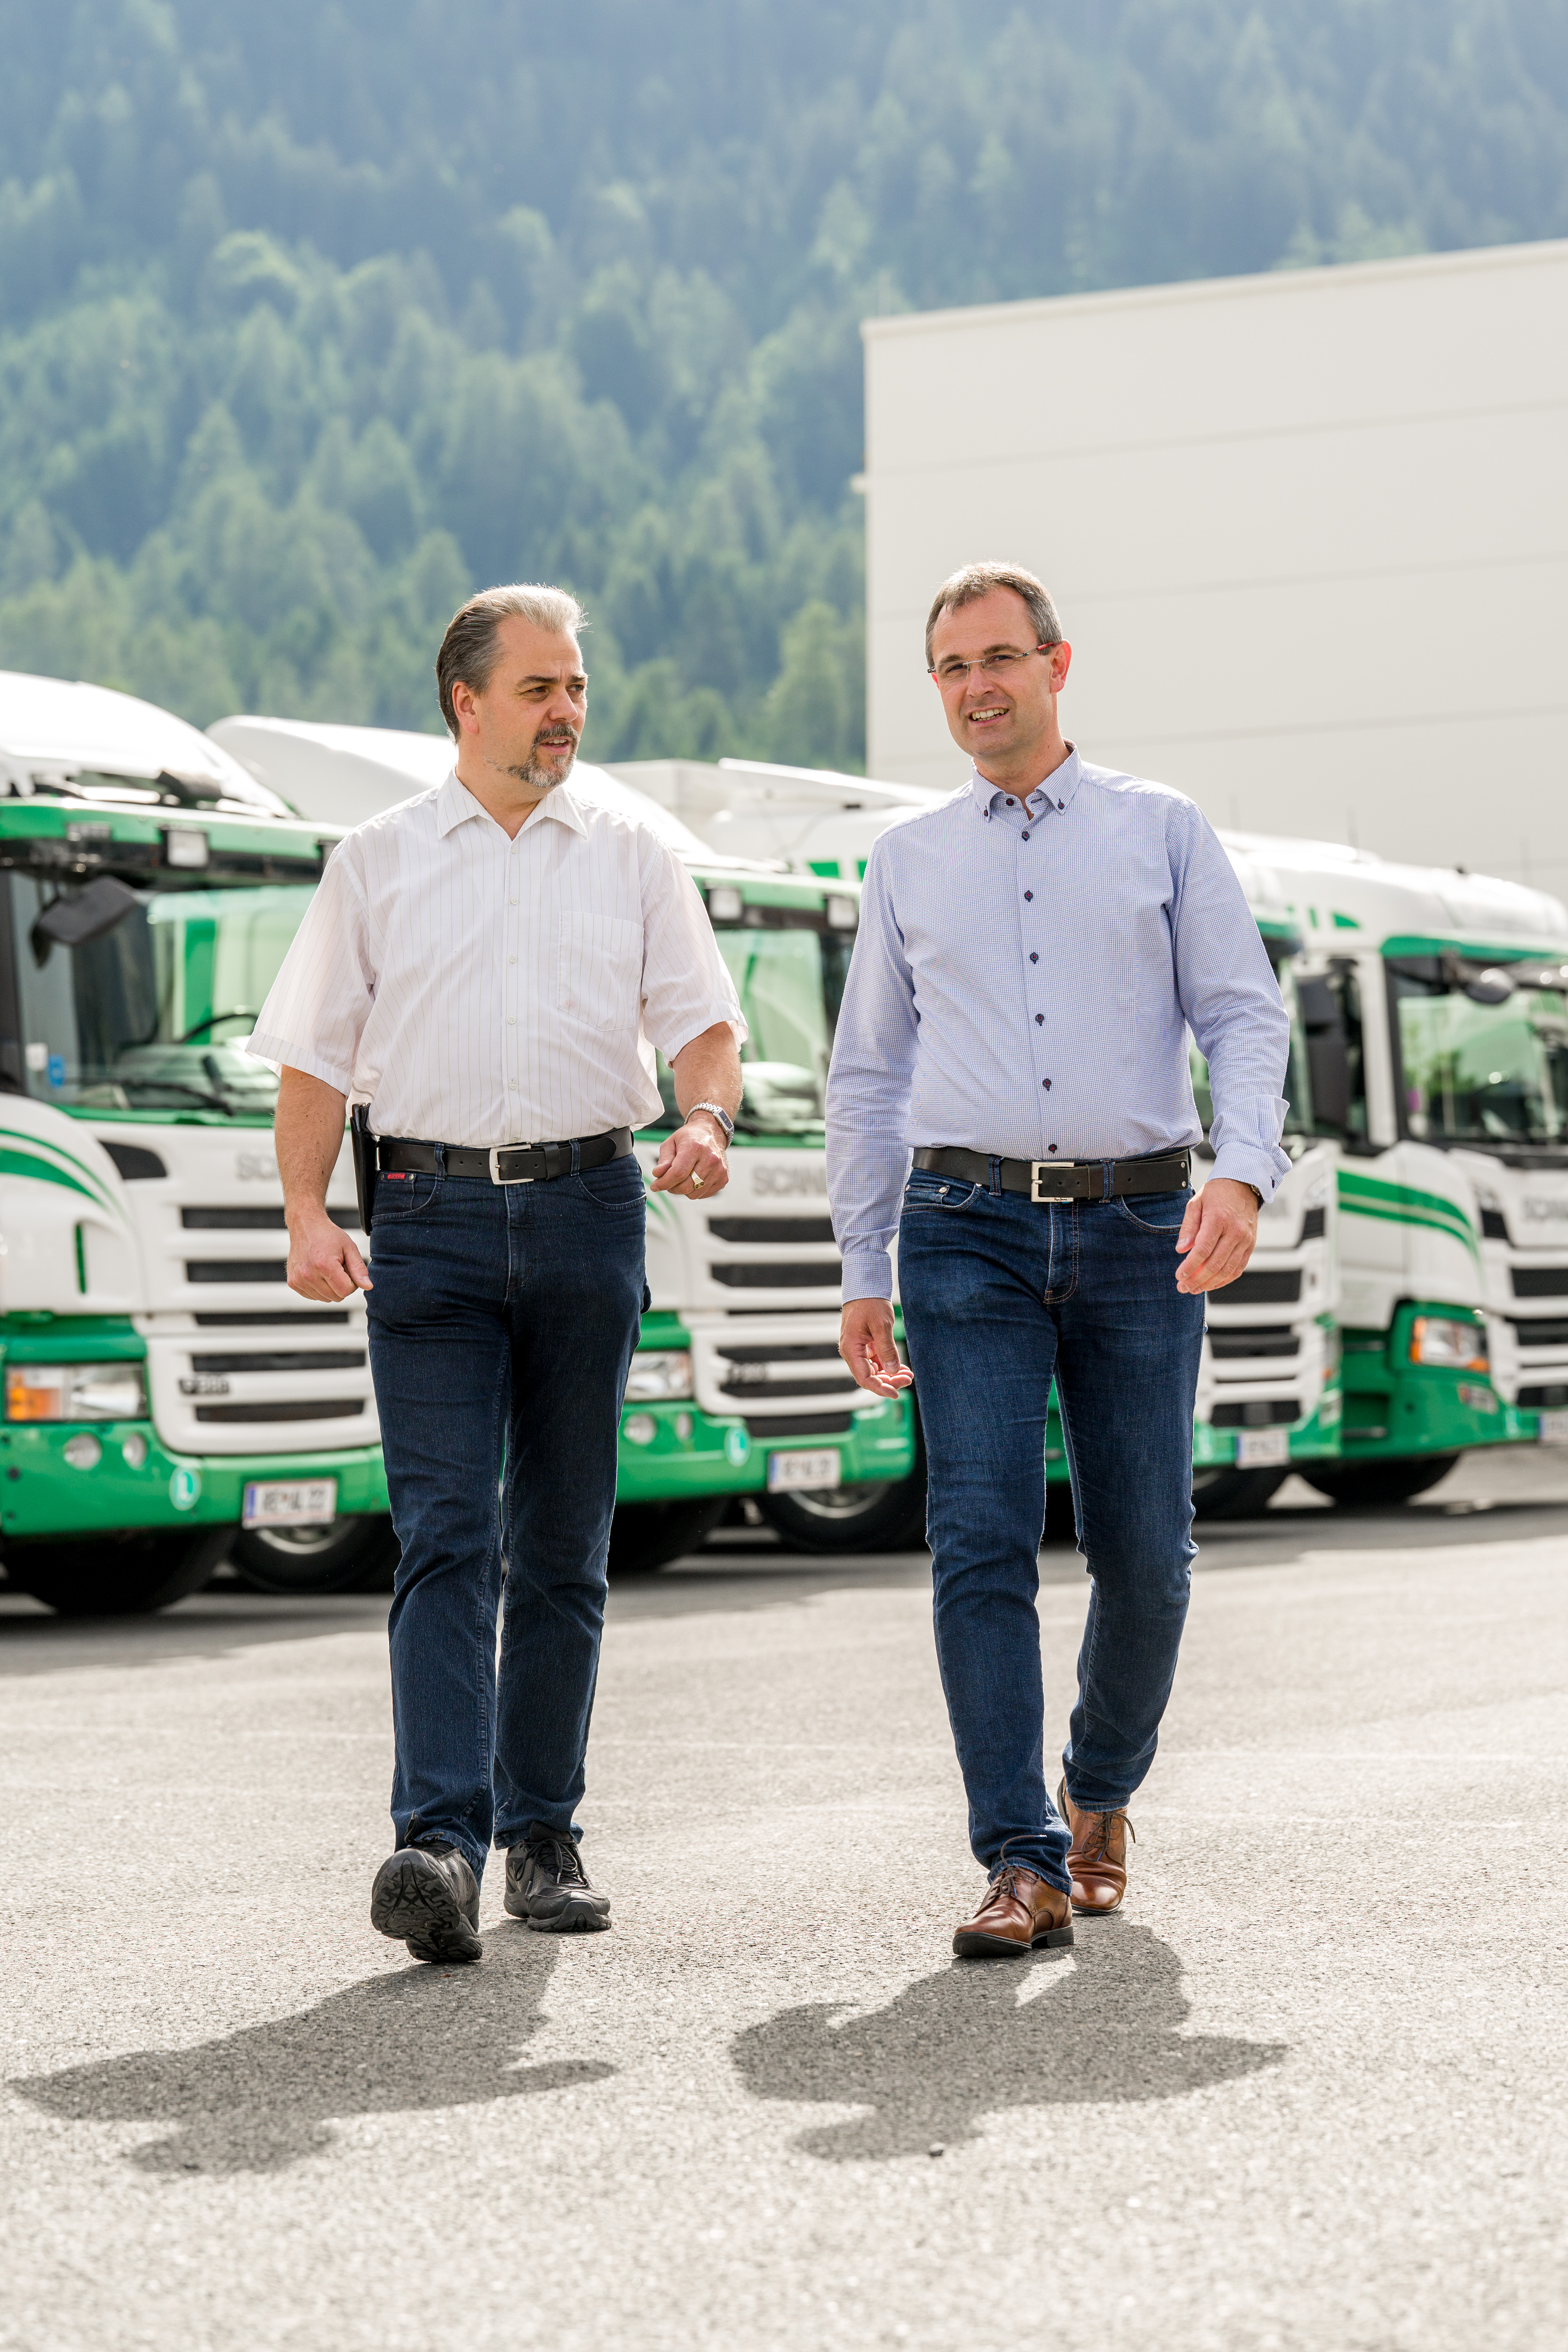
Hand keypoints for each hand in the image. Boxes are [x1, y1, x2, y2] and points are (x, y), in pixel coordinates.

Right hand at [287, 1209, 372, 1300]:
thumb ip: (359, 1269)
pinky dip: (319, 1289)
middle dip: (342, 1285)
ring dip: (330, 1288)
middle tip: (338, 1268)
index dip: (352, 1283)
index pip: (345, 1291)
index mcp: (324, 1265)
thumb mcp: (349, 1248)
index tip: (348, 1270)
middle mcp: (308, 1275)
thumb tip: (368, 1287)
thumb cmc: (328, 1235)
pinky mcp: (292, 1283)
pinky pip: (313, 1296)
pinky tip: (318, 1273)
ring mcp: (298, 1280)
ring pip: (325, 1299)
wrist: (305, 1226)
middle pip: (336, 1297)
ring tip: (327, 1269)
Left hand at [650, 1115, 729, 1199]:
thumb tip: (658, 1175)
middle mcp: (710, 1159)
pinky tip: (693, 1178)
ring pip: (694, 1193)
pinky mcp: (724, 1178)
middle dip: (671, 1187)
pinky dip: (694, 1190)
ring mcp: (719, 1170)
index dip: (664, 1182)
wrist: (711, 1132)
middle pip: (686, 1186)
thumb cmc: (688, 1138)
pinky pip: (703, 1194)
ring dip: (683, 1190)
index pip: (678, 1173)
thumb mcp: (671, 1143)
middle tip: (667, 1181)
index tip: (655, 1186)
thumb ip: (664, 1160)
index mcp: (695, 1147)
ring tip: (681, 1178)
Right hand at [840, 1297, 913, 1396]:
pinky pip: (877, 1362)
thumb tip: (893, 1371)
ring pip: (874, 1371)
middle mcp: (852, 1353)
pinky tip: (903, 1368)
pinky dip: (889, 1366)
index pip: (864, 1378)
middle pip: (870, 1377)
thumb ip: (887, 1349)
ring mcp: (859, 1350)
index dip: (880, 1388)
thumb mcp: (881, 1326)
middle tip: (908, 1379)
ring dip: (891, 1375)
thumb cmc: (870, 1303)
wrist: (865, 1288)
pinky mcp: (866, 1346)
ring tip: (908, 1375)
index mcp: (851, 1349)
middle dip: (889, 1381)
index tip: (896, 1394)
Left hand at [1175, 1178, 1259, 1293]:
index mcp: (1218, 1219)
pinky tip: (1212, 1284)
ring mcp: (1246, 1239)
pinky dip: (1225, 1279)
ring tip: (1195, 1289)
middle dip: (1197, 1279)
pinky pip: (1239, 1268)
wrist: (1244, 1184)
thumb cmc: (1217, 1192)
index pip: (1203, 1249)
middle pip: (1215, 1263)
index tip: (1179, 1275)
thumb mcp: (1196, 1203)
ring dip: (1210, 1283)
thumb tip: (1181, 1250)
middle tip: (1183, 1287)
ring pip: (1228, 1269)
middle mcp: (1235, 1231)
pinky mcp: (1251, 1245)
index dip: (1190, 1266)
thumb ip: (1188, 1227)